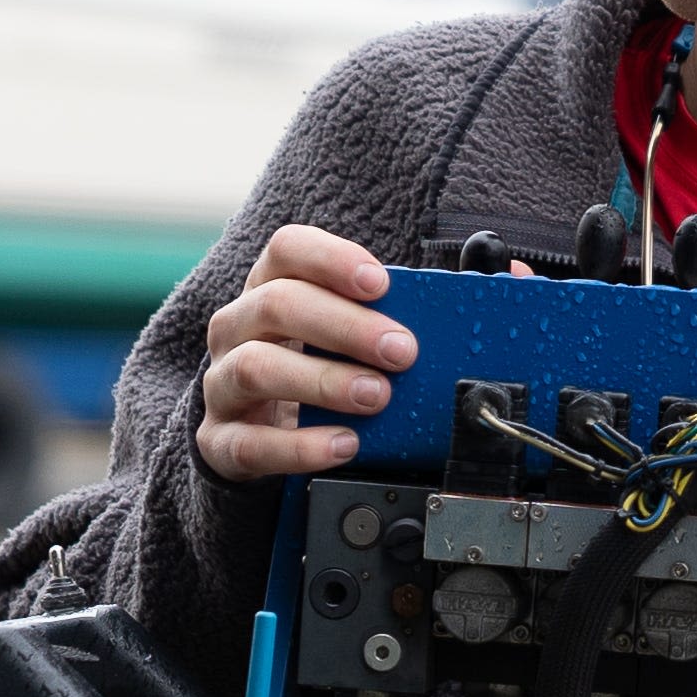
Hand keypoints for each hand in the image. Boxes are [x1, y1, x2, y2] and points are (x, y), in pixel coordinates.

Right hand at [195, 224, 410, 482]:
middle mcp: (236, 329)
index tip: (379, 283)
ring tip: (376, 396)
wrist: (256, 437)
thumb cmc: (314, 371)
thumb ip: (391, 317)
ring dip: (324, 381)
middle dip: (345, 326)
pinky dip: (300, 446)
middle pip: (276, 304)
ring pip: (256, 368)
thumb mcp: (344, 336)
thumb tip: (476, 300)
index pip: (286, 250)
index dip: (331, 259)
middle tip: (400, 351)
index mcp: (267, 288)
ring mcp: (221, 384)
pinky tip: (345, 444)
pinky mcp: (220, 442)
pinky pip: (251, 443)